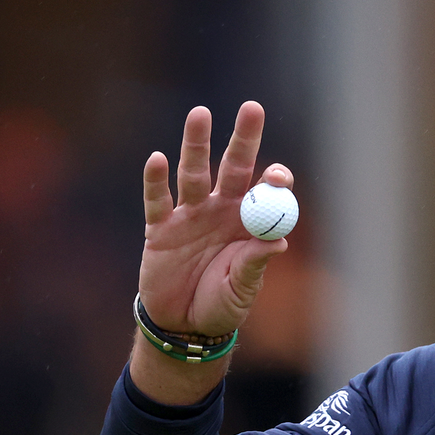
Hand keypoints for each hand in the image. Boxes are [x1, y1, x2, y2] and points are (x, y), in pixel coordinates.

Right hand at [138, 101, 291, 336]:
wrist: (184, 326)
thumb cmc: (222, 304)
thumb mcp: (243, 288)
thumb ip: (256, 264)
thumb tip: (279, 241)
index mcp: (250, 223)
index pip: (265, 191)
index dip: (273, 179)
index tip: (278, 174)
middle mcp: (222, 211)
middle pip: (234, 167)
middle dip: (243, 139)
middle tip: (252, 108)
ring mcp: (190, 216)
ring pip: (194, 173)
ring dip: (197, 144)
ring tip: (200, 113)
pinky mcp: (160, 228)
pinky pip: (157, 201)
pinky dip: (155, 181)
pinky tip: (158, 159)